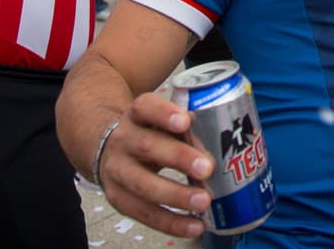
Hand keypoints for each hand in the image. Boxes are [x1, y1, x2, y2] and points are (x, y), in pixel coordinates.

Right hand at [98, 92, 212, 238]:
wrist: (110, 150)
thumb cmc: (150, 134)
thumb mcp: (162, 122)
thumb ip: (188, 128)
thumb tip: (223, 143)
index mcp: (137, 114)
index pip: (146, 107)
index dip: (164, 113)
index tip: (185, 121)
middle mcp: (123, 139)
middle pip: (147, 146)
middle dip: (178, 158)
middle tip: (206, 168)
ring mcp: (117, 170)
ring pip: (142, 184)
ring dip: (176, 195)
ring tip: (203, 201)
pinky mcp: (118, 198)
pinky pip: (144, 213)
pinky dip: (171, 222)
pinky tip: (194, 225)